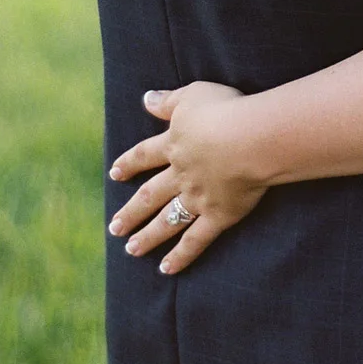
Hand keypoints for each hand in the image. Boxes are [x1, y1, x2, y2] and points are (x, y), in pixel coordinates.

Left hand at [107, 82, 266, 272]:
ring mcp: (197, 198)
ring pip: (166, 221)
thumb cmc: (225, 110)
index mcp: (175, 145)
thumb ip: (168, 100)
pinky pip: (196, 240)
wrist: (249, 139)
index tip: (114, 174)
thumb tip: (145, 99)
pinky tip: (166, 269)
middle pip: (149, 195)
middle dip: (131, 212)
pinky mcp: (218, 216)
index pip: (145, 155)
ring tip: (131, 250)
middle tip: (114, 228)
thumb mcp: (193, 94)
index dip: (129, 164)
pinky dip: (181, 255)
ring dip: (148, 236)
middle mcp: (180, 175)